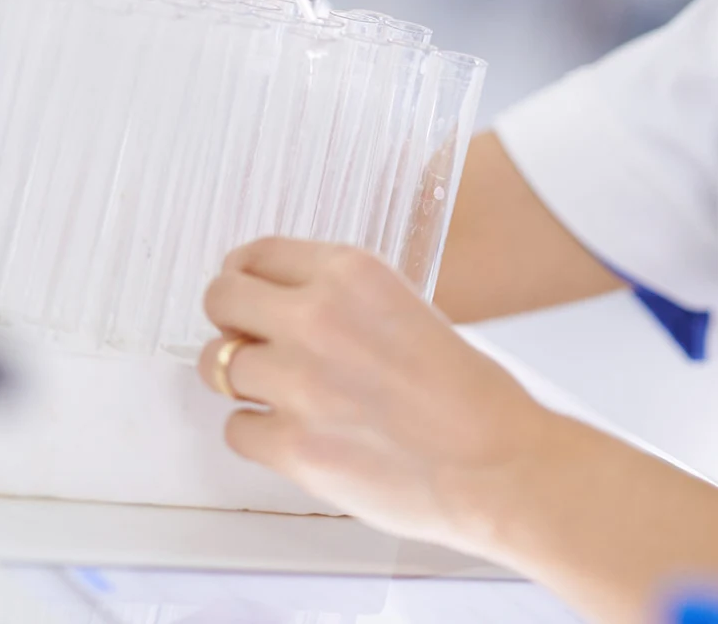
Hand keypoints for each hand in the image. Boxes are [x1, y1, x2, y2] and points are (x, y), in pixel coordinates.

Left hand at [199, 239, 555, 555]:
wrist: (498, 464)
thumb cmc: (470, 396)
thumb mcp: (408, 310)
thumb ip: (343, 301)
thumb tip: (285, 308)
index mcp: (351, 274)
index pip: (259, 253)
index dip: (244, 275)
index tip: (243, 289)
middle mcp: (317, 318)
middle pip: (221, 300)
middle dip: (228, 320)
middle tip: (244, 339)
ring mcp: (298, 383)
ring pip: (219, 366)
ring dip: (244, 380)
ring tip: (282, 393)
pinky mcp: (293, 446)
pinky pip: (236, 430)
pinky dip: (258, 434)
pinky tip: (295, 433)